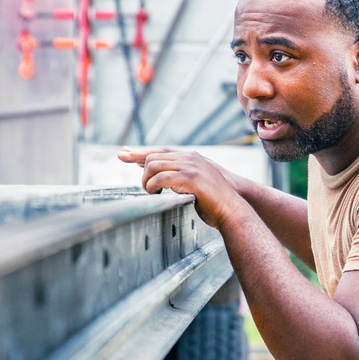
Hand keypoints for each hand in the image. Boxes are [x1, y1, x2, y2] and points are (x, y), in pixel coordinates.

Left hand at [117, 146, 243, 228]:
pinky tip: (154, 194)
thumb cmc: (215, 201)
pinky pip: (161, 178)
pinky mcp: (190, 178)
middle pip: (153, 156)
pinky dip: (153, 186)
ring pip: (154, 165)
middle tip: (143, 187)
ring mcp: (190, 166)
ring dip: (147, 181)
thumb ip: (181, 177)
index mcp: (191, 158)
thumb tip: (162, 178)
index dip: (141, 152)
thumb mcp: (197, 183)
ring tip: (150, 193)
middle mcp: (190, 158)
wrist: (234, 207)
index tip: (124, 153)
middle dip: (140, 169)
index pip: (161, 151)